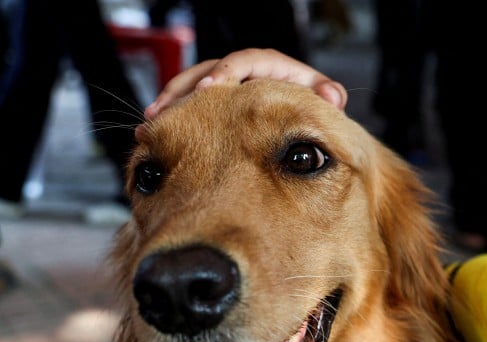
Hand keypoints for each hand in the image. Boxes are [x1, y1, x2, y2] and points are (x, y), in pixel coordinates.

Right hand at [144, 48, 347, 118]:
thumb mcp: (323, 100)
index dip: (226, 72)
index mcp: (272, 66)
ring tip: (152, 121)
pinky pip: (187, 105)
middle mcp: (246, 72)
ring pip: (192, 86)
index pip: (246, 61)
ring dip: (171, 102)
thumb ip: (327, 95)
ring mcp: (228, 87)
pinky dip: (171, 117)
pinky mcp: (216, 103)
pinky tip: (150, 132)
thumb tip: (333, 96)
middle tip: (166, 109)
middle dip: (185, 88)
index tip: (210, 89)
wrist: (305, 122)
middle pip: (209, 70)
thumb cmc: (315, 108)